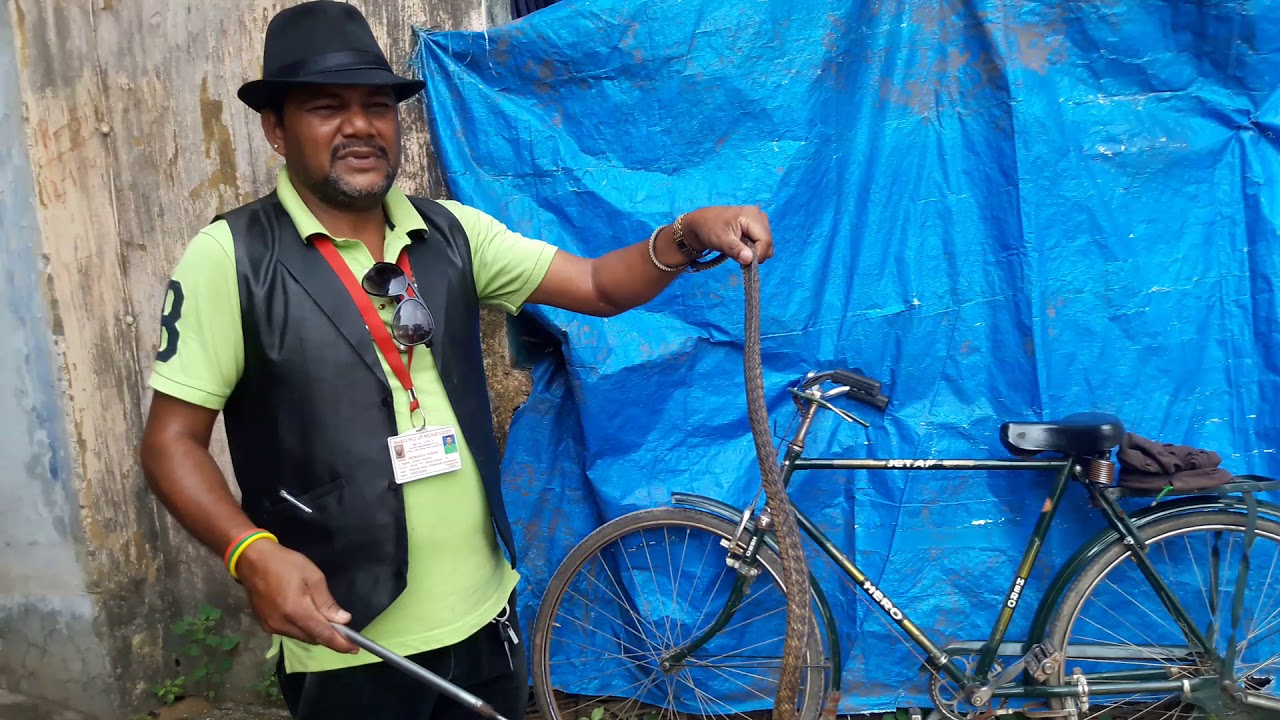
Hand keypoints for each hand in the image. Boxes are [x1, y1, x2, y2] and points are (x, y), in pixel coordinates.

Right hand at [236, 539, 358, 653]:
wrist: (252, 560)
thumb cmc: (286, 564)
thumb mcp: (313, 576)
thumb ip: (327, 602)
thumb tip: (343, 620)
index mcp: (296, 611)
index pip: (323, 634)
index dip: (340, 644)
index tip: (355, 649)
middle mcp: (282, 624)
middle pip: (313, 638)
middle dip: (329, 636)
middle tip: (342, 627)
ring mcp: (271, 627)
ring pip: (301, 637)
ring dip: (315, 632)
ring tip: (324, 618)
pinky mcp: (265, 625)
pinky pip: (290, 633)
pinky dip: (302, 628)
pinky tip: (306, 616)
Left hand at [680, 206, 774, 265]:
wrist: (701, 224)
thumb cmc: (708, 228)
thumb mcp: (720, 240)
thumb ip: (735, 249)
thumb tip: (749, 259)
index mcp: (752, 215)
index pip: (765, 240)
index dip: (758, 255)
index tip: (745, 264)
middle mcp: (760, 216)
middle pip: (768, 243)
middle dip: (756, 254)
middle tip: (739, 256)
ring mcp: (760, 221)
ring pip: (766, 245)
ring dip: (754, 253)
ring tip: (738, 251)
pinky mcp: (757, 228)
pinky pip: (762, 244)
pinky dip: (753, 250)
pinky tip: (741, 248)